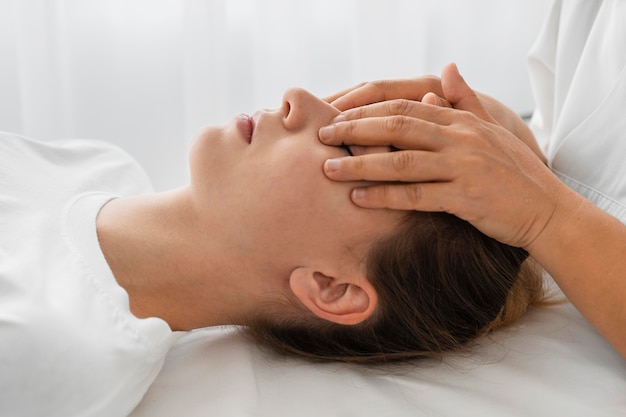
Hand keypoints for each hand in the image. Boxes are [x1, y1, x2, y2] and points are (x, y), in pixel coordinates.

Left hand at [319, 63, 562, 247]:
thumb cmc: (515, 173)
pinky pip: (416, 196)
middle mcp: (461, 138)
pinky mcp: (466, 197)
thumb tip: (446, 69)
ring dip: (360, 165)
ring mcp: (464, 166)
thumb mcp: (492, 130)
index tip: (337, 117)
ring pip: (401, 161)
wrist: (549, 211)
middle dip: (355, 130)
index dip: (367, 110)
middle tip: (322, 136)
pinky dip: (384, 196)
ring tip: (328, 169)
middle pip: (397, 127)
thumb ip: (466, 100)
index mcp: (462, 121)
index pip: (405, 107)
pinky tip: (358, 199)